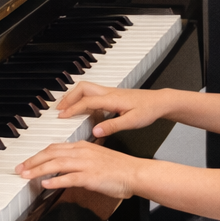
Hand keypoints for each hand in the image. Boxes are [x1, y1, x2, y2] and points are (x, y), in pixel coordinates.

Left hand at [14, 137, 140, 198]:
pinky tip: (46, 184)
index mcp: (83, 146)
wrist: (134, 172)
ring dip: (39, 170)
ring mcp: (86, 164)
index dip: (38, 155)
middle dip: (33, 161)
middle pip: (51, 153)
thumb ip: (80, 161)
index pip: (55, 148)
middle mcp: (82, 152)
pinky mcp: (91, 176)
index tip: (28, 162)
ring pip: (56, 164)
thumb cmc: (118, 168)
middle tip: (20, 169)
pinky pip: (69, 177)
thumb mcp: (96, 158)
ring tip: (26, 176)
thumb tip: (64, 169)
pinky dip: (56, 180)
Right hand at [55, 83, 175, 137]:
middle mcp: (109, 93)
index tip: (62, 116)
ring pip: (87, 89)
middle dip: (68, 97)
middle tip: (59, 109)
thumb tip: (96, 132)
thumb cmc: (148, 110)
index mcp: (111, 99)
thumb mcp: (132, 122)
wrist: (159, 102)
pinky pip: (93, 94)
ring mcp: (110, 93)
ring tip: (66, 108)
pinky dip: (83, 99)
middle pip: (82, 88)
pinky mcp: (113, 95)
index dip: (72, 109)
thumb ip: (113, 126)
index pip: (86, 101)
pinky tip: (83, 110)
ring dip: (74, 97)